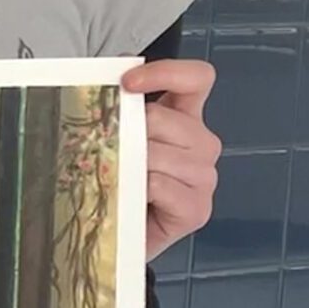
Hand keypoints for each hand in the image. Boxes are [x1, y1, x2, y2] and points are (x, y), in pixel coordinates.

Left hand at [123, 59, 220, 260]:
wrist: (115, 235)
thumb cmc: (118, 183)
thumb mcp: (116, 138)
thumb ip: (118, 106)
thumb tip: (104, 77)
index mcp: (186, 118)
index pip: (197, 79)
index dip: (166, 72)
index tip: (127, 83)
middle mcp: (202, 144)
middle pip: (167, 119)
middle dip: (128, 130)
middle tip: (105, 148)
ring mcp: (204, 178)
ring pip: (159, 154)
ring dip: (128, 163)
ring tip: (112, 176)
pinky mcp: (197, 210)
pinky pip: (162, 185)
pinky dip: (139, 188)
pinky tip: (129, 196)